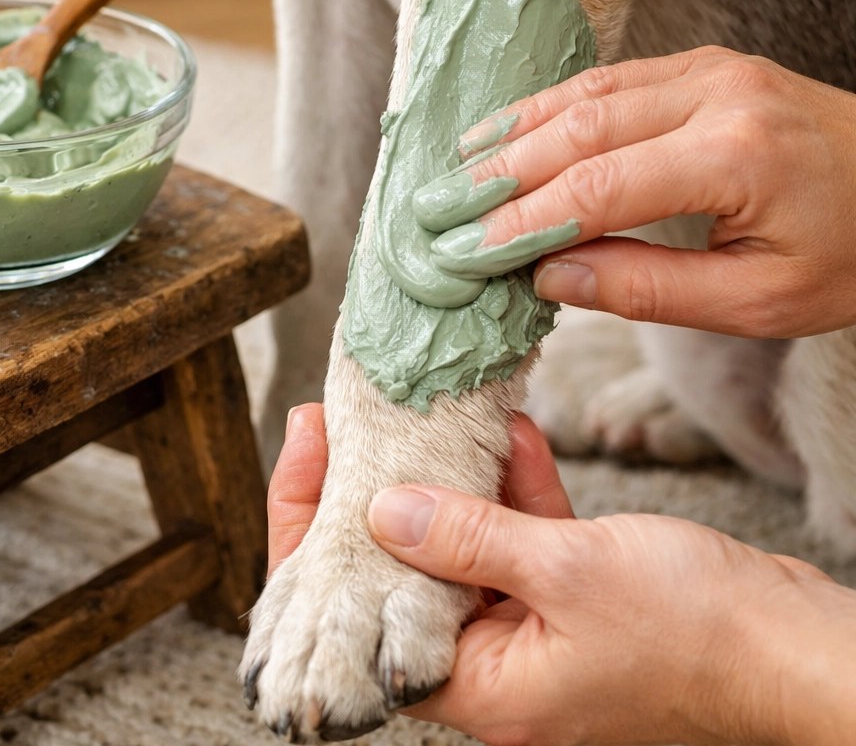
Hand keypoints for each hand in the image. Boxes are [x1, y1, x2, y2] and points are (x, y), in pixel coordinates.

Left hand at [267, 404, 855, 745]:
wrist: (793, 645)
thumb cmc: (699, 633)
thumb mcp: (567, 571)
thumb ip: (468, 539)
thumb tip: (380, 512)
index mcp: (479, 687)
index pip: (356, 619)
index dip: (312, 538)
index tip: (305, 451)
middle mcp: (493, 663)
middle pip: (397, 573)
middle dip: (371, 492)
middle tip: (341, 418)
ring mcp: (529, 627)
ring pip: (460, 545)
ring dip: (450, 478)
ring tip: (425, 411)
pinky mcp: (567, 595)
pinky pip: (518, 537)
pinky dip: (511, 487)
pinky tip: (506, 434)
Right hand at [417, 47, 855, 336]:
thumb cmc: (854, 252)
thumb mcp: (763, 301)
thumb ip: (650, 289)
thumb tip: (550, 277)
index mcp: (738, 158)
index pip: (597, 188)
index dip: (520, 223)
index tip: (465, 252)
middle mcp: (718, 94)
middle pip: (577, 128)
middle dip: (498, 174)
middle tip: (436, 209)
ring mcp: (711, 69)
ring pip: (584, 93)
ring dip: (513, 132)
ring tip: (457, 168)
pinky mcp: (704, 65)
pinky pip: (609, 78)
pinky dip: (550, 107)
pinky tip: (511, 130)